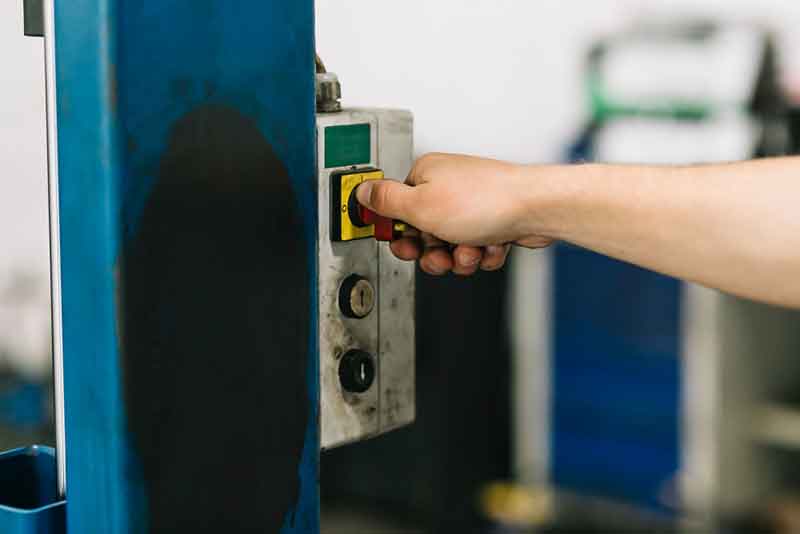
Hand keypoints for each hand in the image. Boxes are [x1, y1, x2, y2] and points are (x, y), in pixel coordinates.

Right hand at [355, 153, 553, 275]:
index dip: (398, 234)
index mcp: (425, 176)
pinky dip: (482, 253)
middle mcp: (447, 188)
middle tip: (441, 254)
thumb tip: (360, 192)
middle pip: (423, 233)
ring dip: (461, 256)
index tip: (404, 246)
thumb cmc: (486, 202)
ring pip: (451, 245)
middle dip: (434, 252)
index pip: (396, 209)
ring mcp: (471, 205)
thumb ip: (385, 202)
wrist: (536, 209)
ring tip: (472, 249)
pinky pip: (475, 248)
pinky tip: (491, 245)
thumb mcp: (420, 206)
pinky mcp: (491, 221)